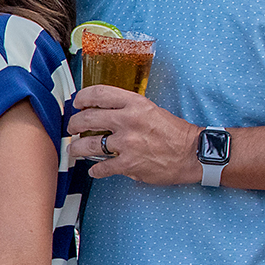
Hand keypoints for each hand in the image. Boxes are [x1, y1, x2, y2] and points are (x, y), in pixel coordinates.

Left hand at [67, 85, 203, 184]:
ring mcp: (127, 143)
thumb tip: (104, 111)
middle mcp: (129, 120)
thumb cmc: (174, 132)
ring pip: (89, 145)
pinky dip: (95, 171)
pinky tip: (94, 171)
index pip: (99, 93)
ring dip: (77, 148)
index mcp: (135, 104)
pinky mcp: (129, 164)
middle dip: (74, 124)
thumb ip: (127, 109)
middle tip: (72, 128)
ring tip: (75, 150)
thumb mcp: (151, 110)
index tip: (77, 103)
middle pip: (88, 118)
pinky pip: (102, 168)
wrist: (193, 153)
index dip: (83, 97)